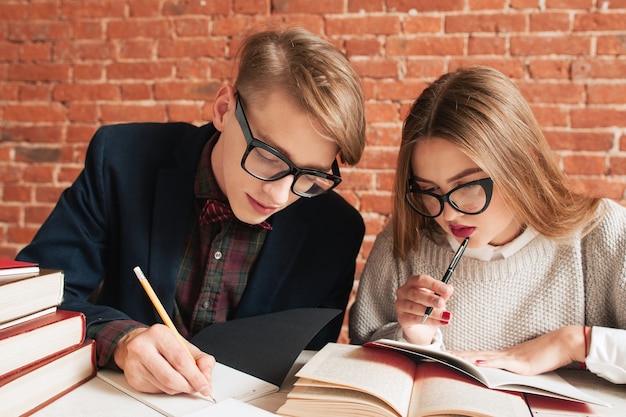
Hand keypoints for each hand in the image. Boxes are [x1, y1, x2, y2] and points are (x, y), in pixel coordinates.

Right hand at [113, 324, 215, 395]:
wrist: (135, 343)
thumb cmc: (161, 343)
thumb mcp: (183, 344)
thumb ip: (200, 358)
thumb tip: (206, 375)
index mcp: (159, 334)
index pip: (180, 360)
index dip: (196, 376)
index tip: (205, 385)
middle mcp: (142, 348)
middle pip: (171, 377)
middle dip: (188, 386)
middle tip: (198, 388)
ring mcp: (135, 364)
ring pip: (165, 386)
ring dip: (180, 388)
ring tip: (183, 380)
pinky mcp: (133, 379)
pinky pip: (157, 390)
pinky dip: (168, 388)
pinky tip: (168, 379)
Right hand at [395, 274, 453, 344]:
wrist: (423, 328)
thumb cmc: (429, 308)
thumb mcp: (438, 299)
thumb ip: (443, 294)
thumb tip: (449, 288)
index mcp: (412, 283)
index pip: (420, 280)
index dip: (433, 284)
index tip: (447, 290)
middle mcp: (403, 292)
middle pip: (415, 293)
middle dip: (430, 299)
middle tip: (442, 303)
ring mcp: (400, 305)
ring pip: (415, 307)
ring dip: (432, 312)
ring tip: (445, 316)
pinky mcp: (401, 318)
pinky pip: (415, 319)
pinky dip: (430, 321)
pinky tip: (441, 322)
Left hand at [450, 325, 588, 374]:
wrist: (562, 343)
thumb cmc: (548, 352)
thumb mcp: (528, 361)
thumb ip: (517, 364)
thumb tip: (509, 368)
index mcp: (505, 354)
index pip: (480, 354)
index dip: (464, 354)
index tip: (450, 354)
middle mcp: (505, 354)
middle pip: (477, 354)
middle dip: (459, 355)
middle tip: (443, 355)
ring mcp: (511, 357)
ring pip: (484, 357)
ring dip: (467, 358)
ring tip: (452, 358)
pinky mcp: (520, 363)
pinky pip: (500, 362)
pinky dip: (487, 362)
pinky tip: (476, 362)